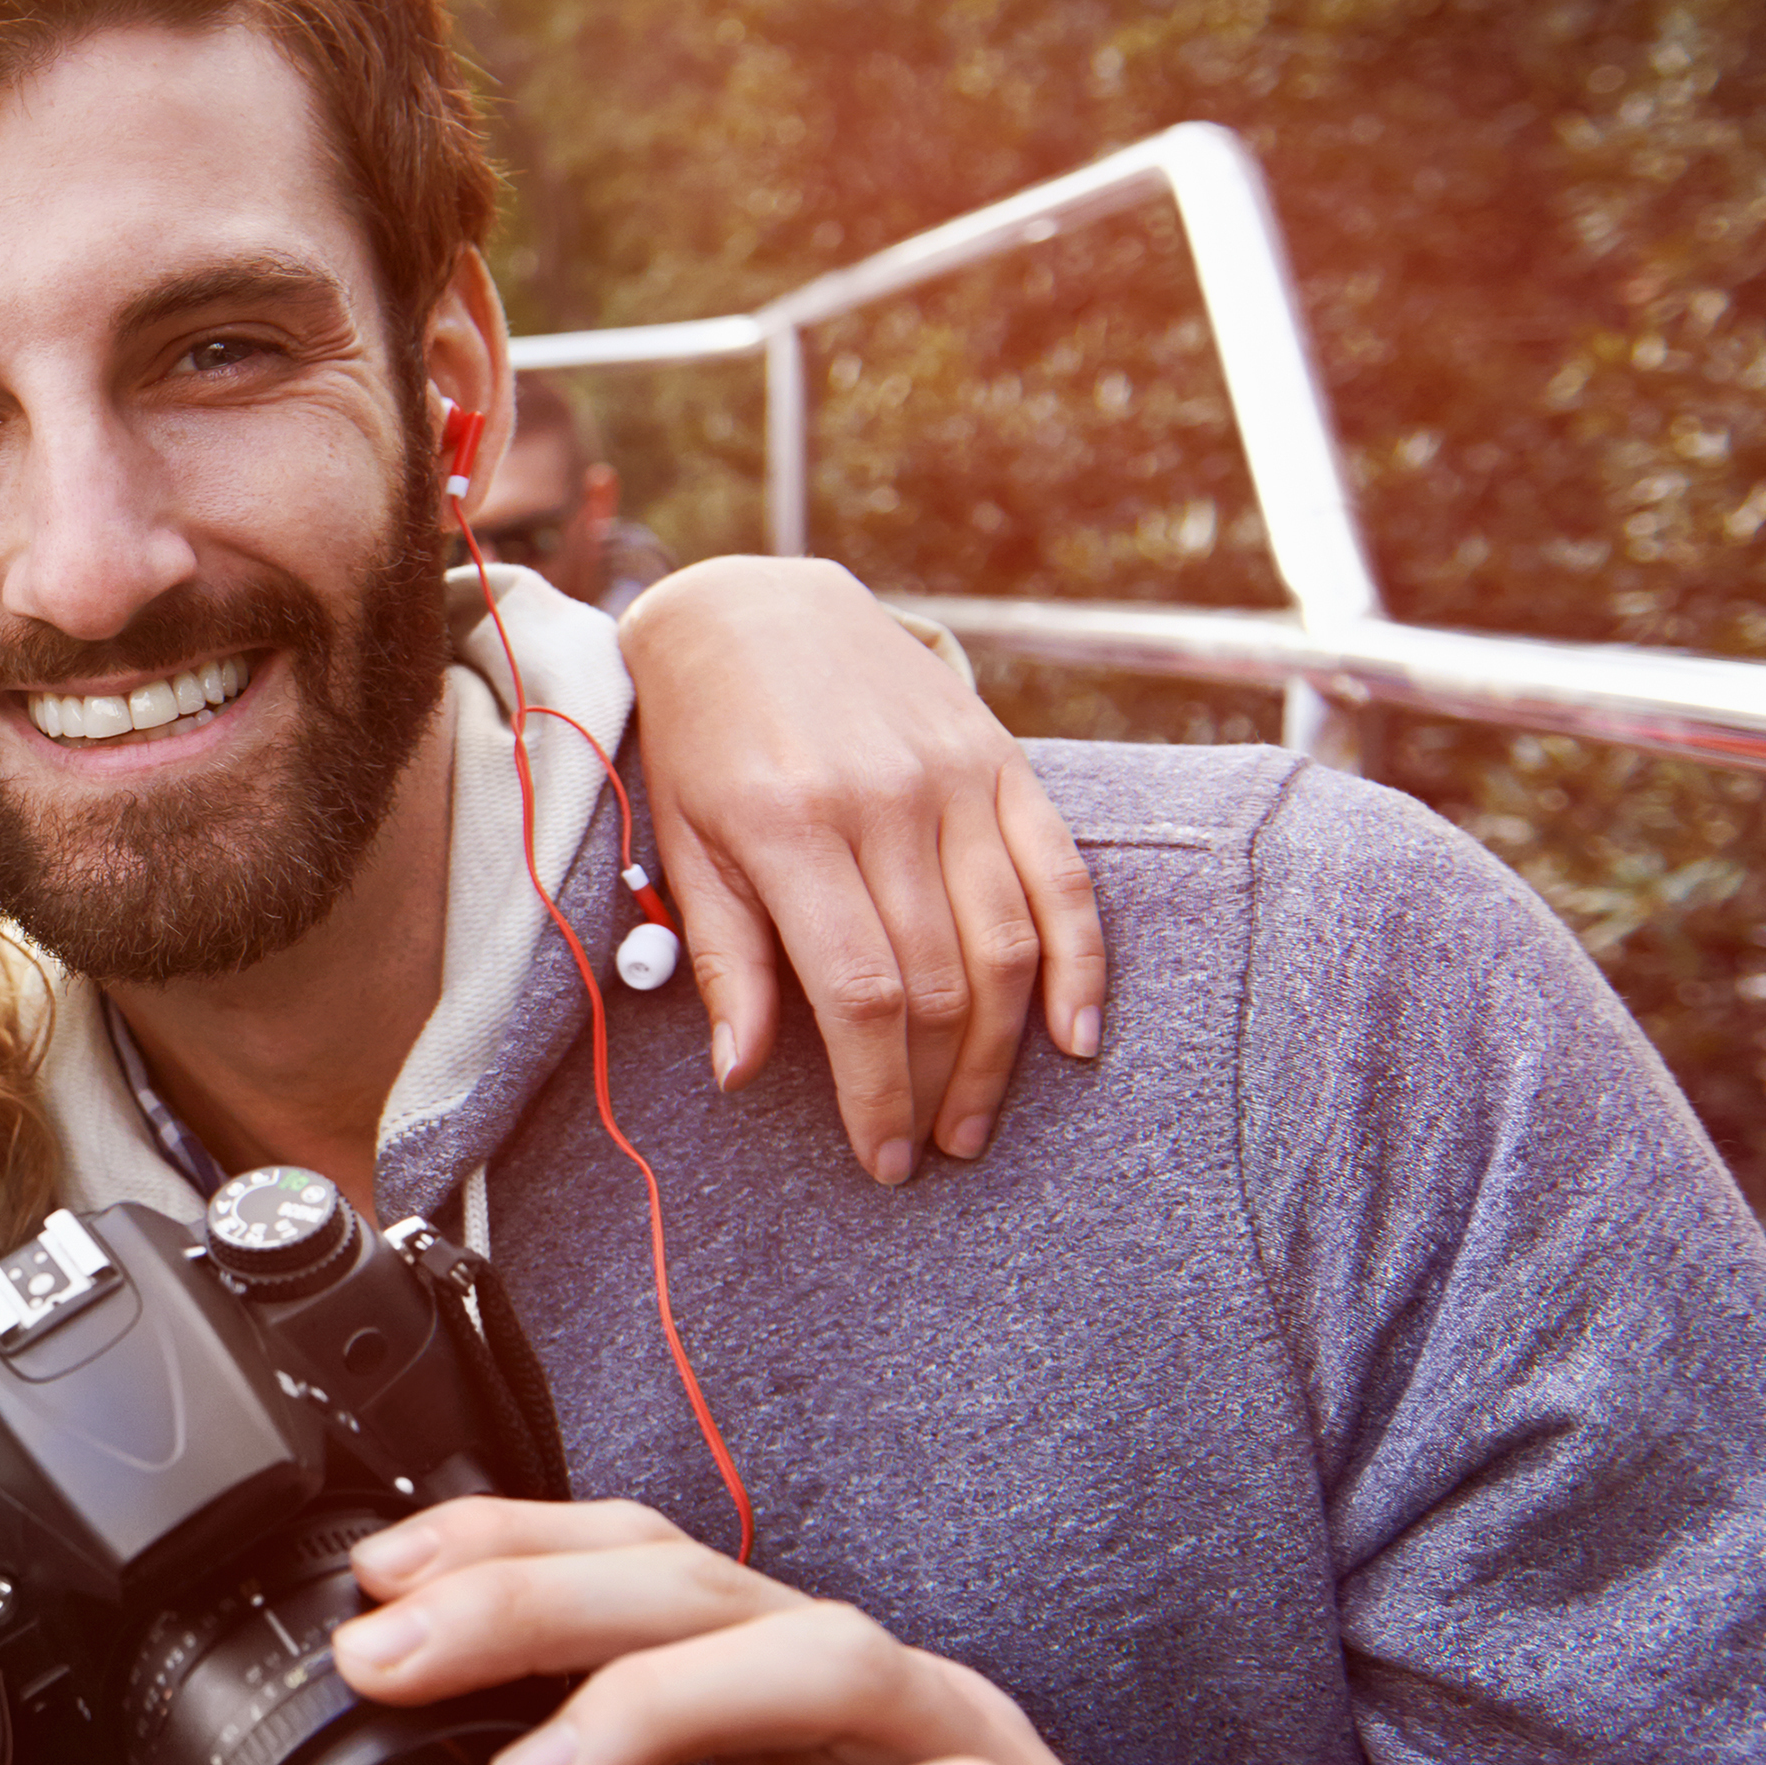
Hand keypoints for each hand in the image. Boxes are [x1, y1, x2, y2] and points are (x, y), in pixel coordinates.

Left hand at [332, 1495, 1152, 1764]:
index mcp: (790, 1684)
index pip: (644, 1560)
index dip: (509, 1540)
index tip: (380, 1574)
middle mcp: (877, 1693)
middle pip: (702, 1583)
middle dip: (532, 1599)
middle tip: (394, 1658)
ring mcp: (973, 1755)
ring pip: (827, 1654)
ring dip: (662, 1697)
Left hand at [615, 556, 1106, 1184]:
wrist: (752, 609)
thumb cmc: (702, 740)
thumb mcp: (684, 844)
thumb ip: (725, 958)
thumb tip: (742, 1075)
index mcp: (792, 827)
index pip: (860, 995)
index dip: (878, 1092)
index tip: (881, 1156)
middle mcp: (886, 804)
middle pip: (939, 984)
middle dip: (935, 1088)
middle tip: (927, 1149)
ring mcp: (958, 781)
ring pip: (1008, 946)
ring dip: (1001, 1052)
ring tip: (977, 1119)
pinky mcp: (1007, 763)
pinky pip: (1064, 877)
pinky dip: (1081, 963)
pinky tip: (1076, 1037)